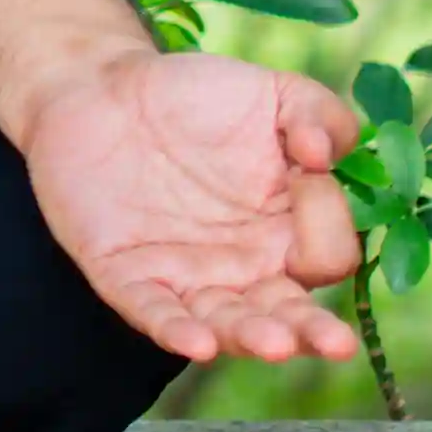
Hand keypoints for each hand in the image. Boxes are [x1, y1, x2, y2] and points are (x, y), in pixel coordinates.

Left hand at [19, 45, 365, 362]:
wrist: (96, 87)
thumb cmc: (193, 95)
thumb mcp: (269, 92)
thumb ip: (318, 112)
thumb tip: (325, 153)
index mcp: (287, 231)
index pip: (328, 253)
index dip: (328, 220)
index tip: (307, 172)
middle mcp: (244, 266)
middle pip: (288, 314)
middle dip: (311, 331)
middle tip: (336, 344)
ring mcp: (185, 275)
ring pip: (226, 323)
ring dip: (250, 337)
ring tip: (274, 344)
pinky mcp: (124, 273)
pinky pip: (151, 311)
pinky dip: (173, 328)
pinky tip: (196, 343)